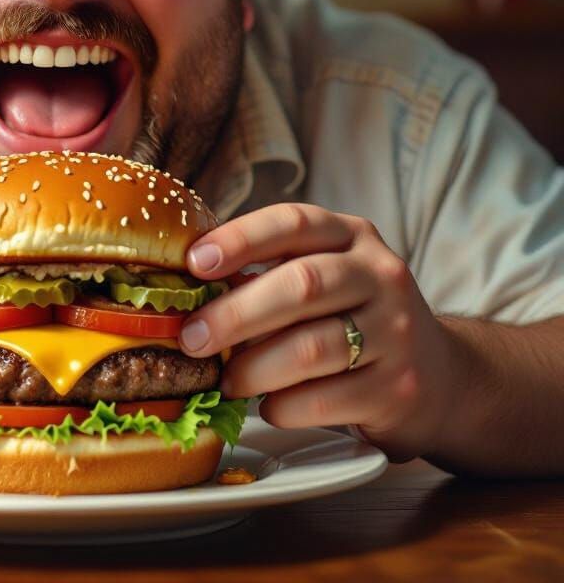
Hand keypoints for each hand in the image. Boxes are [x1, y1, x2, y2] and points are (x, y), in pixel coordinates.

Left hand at [179, 203, 455, 460]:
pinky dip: (285, 405)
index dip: (241, 239)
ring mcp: (396, 331)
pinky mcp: (398, 388)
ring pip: (313, 346)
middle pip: (301, 285)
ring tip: (226, 380)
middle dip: (236, 313)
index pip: (293, 222)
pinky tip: (268, 407)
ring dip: (255, 367)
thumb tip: (188, 291)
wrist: (441, 376)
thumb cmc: (353, 317)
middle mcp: (380, 274)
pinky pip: (327, 397)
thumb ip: (268, 272)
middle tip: (192, 338)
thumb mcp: (323, 276)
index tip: (194, 262)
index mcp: (351, 235)